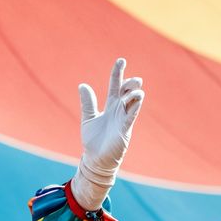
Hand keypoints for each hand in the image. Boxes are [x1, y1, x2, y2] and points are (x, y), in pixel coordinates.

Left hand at [73, 58, 143, 209]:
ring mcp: (124, 119)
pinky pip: (132, 115)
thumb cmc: (93, 140)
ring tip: (134, 86)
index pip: (116, 85)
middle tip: (132, 79)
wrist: (95, 159)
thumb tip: (82, 85)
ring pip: (133, 101)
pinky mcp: (125, 129)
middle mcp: (119, 110)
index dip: (118, 73)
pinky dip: (134, 106)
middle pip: (128, 91)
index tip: (121, 60)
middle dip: (131, 83)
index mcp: (111, 106)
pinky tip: (138, 97)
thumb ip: (87, 103)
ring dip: (134, 93)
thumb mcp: (88, 118)